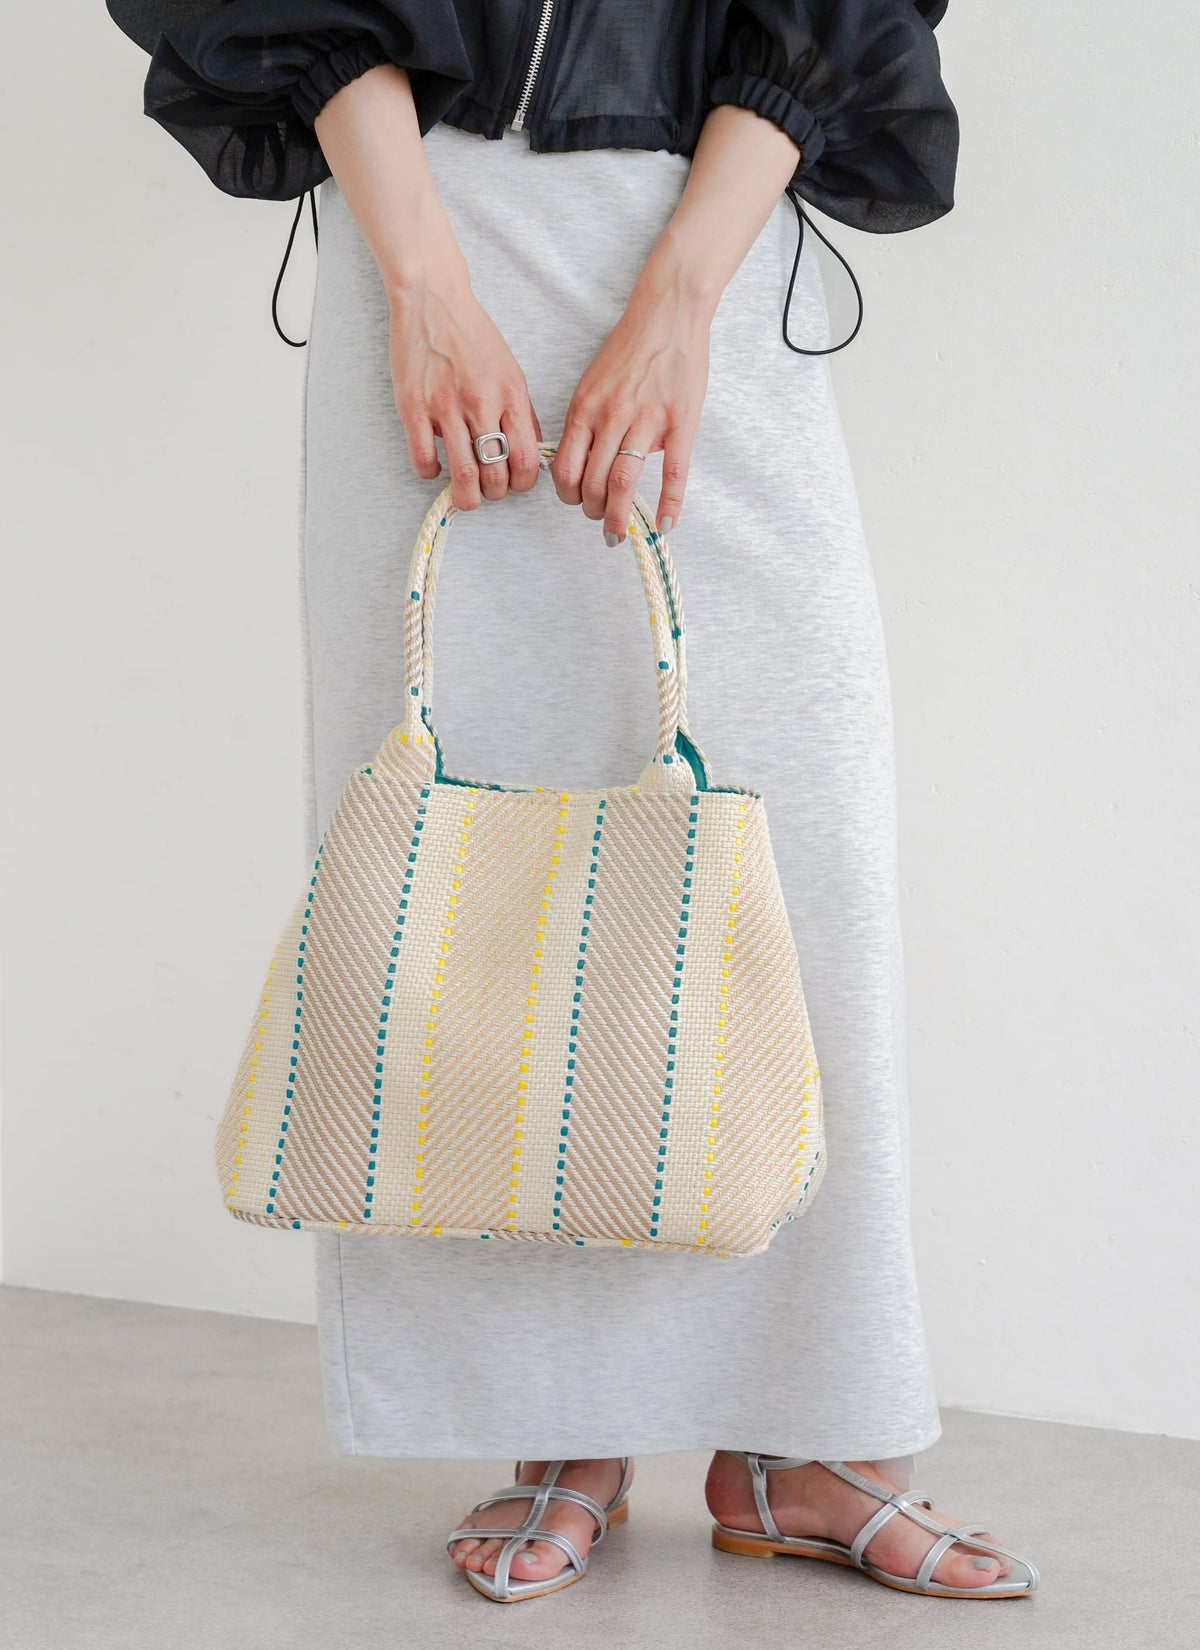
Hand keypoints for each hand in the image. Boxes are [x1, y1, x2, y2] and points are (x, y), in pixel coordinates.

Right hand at [389, 273, 542, 510]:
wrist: (433, 301)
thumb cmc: (472, 335)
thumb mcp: (511, 371)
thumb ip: (521, 412)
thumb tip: (529, 451)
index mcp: (510, 396)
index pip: (526, 460)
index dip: (523, 483)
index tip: (515, 483)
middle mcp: (481, 403)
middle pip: (496, 475)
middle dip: (496, 493)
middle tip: (489, 490)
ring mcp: (446, 407)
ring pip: (464, 476)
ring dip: (467, 496)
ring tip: (466, 494)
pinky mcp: (413, 408)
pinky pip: (424, 461)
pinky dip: (431, 474)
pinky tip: (435, 468)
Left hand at [548, 260, 713, 540]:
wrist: (668, 314)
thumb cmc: (630, 348)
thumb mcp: (593, 382)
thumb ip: (587, 421)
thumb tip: (587, 459)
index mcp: (585, 408)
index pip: (566, 468)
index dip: (568, 495)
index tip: (575, 502)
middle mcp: (611, 417)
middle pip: (592, 482)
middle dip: (592, 511)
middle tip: (600, 521)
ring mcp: (647, 421)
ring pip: (623, 482)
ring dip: (618, 516)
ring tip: (618, 532)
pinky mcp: (680, 423)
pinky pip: (674, 473)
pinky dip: (669, 504)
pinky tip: (666, 525)